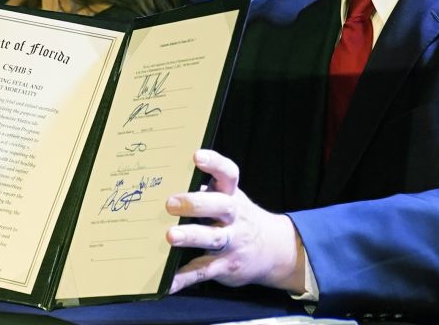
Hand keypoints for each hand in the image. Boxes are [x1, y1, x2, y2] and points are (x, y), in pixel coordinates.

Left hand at [165, 149, 304, 293]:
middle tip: (171, 203)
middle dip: (197, 203)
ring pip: (213, 238)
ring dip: (192, 237)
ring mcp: (232, 242)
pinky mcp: (226, 266)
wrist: (273, 250)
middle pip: (221, 206)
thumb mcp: (229, 199)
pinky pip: (204, 271)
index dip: (214, 164)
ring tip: (171, 236)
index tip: (196, 156)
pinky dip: (185, 278)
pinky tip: (167, 283)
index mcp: (232, 195)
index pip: (228, 174)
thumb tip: (165, 184)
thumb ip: (205, 192)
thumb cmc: (237, 218)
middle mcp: (234, 216)